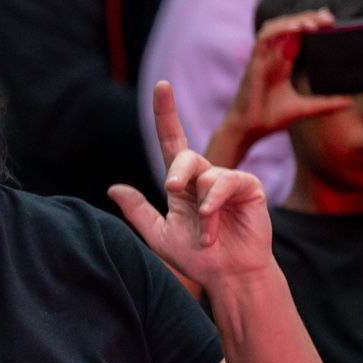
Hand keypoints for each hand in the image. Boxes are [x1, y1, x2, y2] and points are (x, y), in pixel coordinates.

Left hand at [111, 82, 273, 288]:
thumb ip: (138, 211)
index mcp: (182, 183)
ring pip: (206, 175)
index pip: (172, 141)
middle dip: (177, 173)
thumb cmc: (198, 257)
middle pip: (185, 155)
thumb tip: (112, 187)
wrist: (228, 276)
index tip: (162, 85)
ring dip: (201, 210)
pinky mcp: (249, 187)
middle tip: (172, 190)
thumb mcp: (159, 235)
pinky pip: (227, 183)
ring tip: (205, 236)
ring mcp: (228, 180)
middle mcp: (204, 176)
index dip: (166, 113)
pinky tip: (213, 221)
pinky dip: (215, 203)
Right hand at [208, 10, 347, 163]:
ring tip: (314, 22)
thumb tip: (350, 102)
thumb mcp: (304, 108)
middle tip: (328, 18)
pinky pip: (265, 38)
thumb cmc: (270, 119)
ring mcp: (263, 58)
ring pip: (276, 27)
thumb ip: (326, 104)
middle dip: (307, 18)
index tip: (330, 22)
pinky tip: (297, 28)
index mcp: (282, 64)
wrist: (249, 130)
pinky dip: (280, 29)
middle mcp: (272, 57)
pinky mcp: (256, 62)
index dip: (311, 25)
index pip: (297, 37)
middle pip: (288, 27)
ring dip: (294, 20)